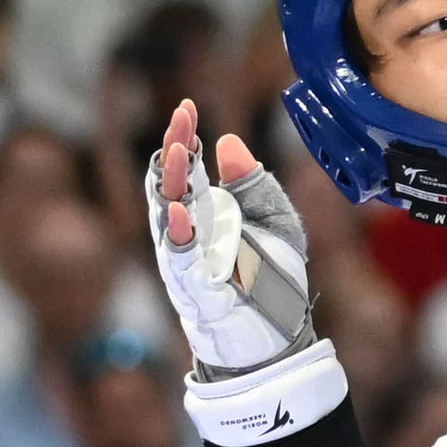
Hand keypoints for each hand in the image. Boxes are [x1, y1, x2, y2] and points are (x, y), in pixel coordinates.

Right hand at [148, 98, 315, 377]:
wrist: (278, 338)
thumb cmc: (272, 281)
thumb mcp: (276, 222)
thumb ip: (255, 185)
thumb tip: (229, 141)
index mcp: (207, 212)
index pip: (188, 167)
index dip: (184, 137)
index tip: (188, 108)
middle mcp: (190, 232)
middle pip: (171, 184)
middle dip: (175, 151)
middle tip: (181, 120)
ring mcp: (187, 260)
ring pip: (169, 216)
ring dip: (173, 185)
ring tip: (180, 152)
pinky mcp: (195, 289)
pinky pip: (182, 260)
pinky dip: (180, 236)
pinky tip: (181, 211)